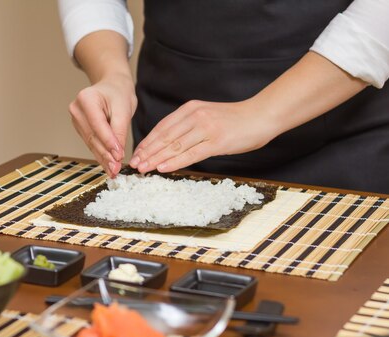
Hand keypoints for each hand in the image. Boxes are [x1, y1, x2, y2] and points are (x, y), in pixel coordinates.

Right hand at [69, 73, 136, 176]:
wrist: (113, 86)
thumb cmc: (119, 93)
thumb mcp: (124, 108)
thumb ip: (119, 131)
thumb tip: (117, 154)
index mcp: (86, 98)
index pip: (97, 125)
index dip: (108, 142)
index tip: (119, 156)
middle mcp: (76, 109)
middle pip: (92, 136)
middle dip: (105, 154)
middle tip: (116, 169)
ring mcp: (76, 119)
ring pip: (91, 143)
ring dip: (103, 158)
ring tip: (113, 171)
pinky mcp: (80, 128)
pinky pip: (91, 143)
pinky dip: (101, 154)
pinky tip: (108, 165)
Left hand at [129, 99, 279, 172]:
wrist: (261, 115)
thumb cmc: (235, 120)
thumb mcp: (207, 115)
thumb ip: (189, 125)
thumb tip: (170, 143)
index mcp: (190, 109)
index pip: (162, 127)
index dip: (148, 141)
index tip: (137, 153)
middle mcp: (195, 116)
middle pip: (164, 137)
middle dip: (147, 152)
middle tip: (134, 164)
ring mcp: (205, 128)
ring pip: (174, 146)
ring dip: (156, 159)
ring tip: (143, 168)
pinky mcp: (216, 141)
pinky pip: (190, 153)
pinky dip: (174, 162)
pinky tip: (163, 168)